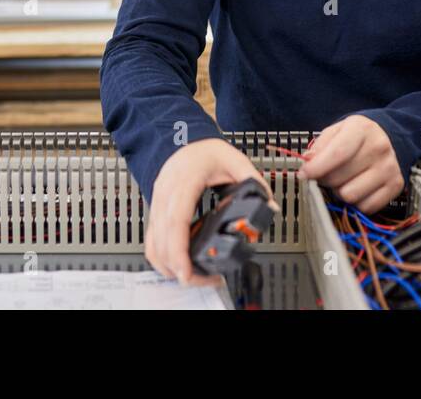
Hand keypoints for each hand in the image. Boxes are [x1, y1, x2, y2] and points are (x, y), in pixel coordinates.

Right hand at [146, 138, 273, 286]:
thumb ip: (254, 181)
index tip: (186, 270)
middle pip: (162, 236)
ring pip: (153, 241)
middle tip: (197, 281)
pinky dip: (161, 256)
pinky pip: (151, 238)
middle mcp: (166, 192)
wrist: (186, 139)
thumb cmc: (206, 150)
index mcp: (185, 179)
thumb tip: (269, 206)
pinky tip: (176, 265)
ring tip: (191, 276)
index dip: (178, 248)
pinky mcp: (156, 209)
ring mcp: (157, 201)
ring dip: (167, 264)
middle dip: (176, 264)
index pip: (176, 219)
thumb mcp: (235, 160)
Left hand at [298, 115, 403, 213]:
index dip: (316, 168)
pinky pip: (365, 207)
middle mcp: (379, 148)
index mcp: (362, 129)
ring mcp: (389, 168)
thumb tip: (308, 161)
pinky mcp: (395, 186)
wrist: (385, 140)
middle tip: (326, 174)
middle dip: (325, 179)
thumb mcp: (336, 131)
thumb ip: (319, 146)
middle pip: (338, 178)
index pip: (337, 153)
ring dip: (340, 192)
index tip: (304, 174)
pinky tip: (357, 187)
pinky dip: (356, 202)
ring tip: (343, 181)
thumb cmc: (356, 137)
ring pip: (349, 195)